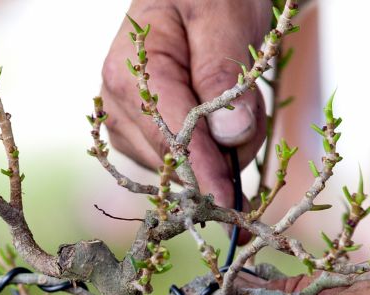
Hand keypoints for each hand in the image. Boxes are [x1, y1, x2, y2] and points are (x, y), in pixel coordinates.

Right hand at [101, 0, 268, 210]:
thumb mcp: (223, 17)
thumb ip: (223, 74)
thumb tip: (228, 137)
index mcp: (130, 75)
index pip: (170, 138)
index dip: (203, 170)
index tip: (227, 201)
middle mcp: (118, 106)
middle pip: (174, 159)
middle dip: (222, 150)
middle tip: (251, 103)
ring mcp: (127, 125)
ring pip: (179, 168)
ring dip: (220, 148)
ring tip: (236, 99)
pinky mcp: (140, 138)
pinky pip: (180, 164)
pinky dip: (210, 149)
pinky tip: (219, 116)